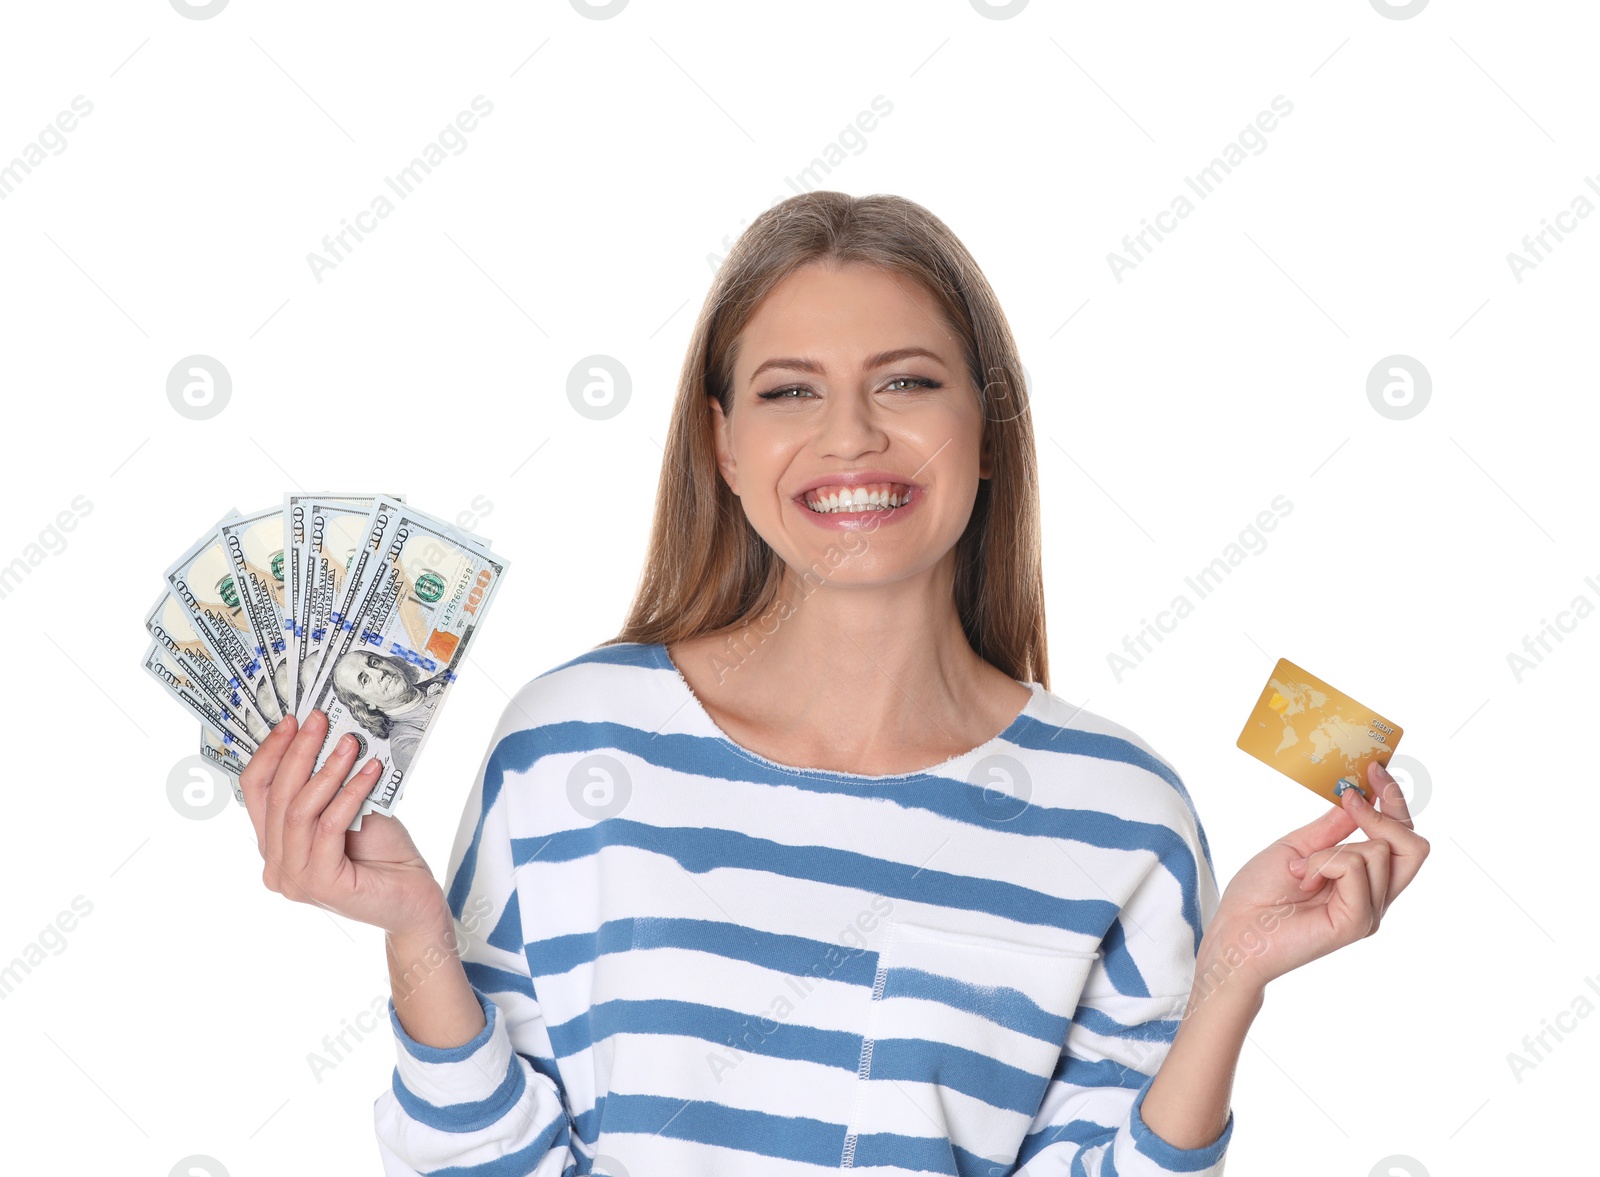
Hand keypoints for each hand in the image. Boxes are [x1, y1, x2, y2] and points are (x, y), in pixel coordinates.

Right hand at [240, 709, 447, 935]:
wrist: (413, 898)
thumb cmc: (382, 854)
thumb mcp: (349, 809)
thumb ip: (328, 785)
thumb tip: (326, 736)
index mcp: (274, 846)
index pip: (255, 791)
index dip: (271, 752)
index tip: (292, 720)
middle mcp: (276, 865)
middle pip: (275, 796)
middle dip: (298, 751)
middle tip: (319, 720)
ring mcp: (295, 879)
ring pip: (298, 809)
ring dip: (326, 769)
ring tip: (351, 742)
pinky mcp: (321, 884)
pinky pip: (329, 826)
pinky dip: (350, 793)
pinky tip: (370, 771)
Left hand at [1202, 760, 1429, 992]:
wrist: (1234, 932)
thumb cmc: (1258, 896)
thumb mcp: (1297, 848)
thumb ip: (1332, 828)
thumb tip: (1358, 796)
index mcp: (1364, 879)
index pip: (1403, 838)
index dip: (1395, 800)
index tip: (1373, 769)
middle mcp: (1375, 896)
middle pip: (1413, 845)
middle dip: (1384, 812)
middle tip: (1349, 801)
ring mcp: (1370, 911)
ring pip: (1379, 850)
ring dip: (1331, 849)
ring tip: (1302, 872)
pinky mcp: (1357, 922)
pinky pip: (1355, 868)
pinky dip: (1324, 863)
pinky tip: (1303, 881)